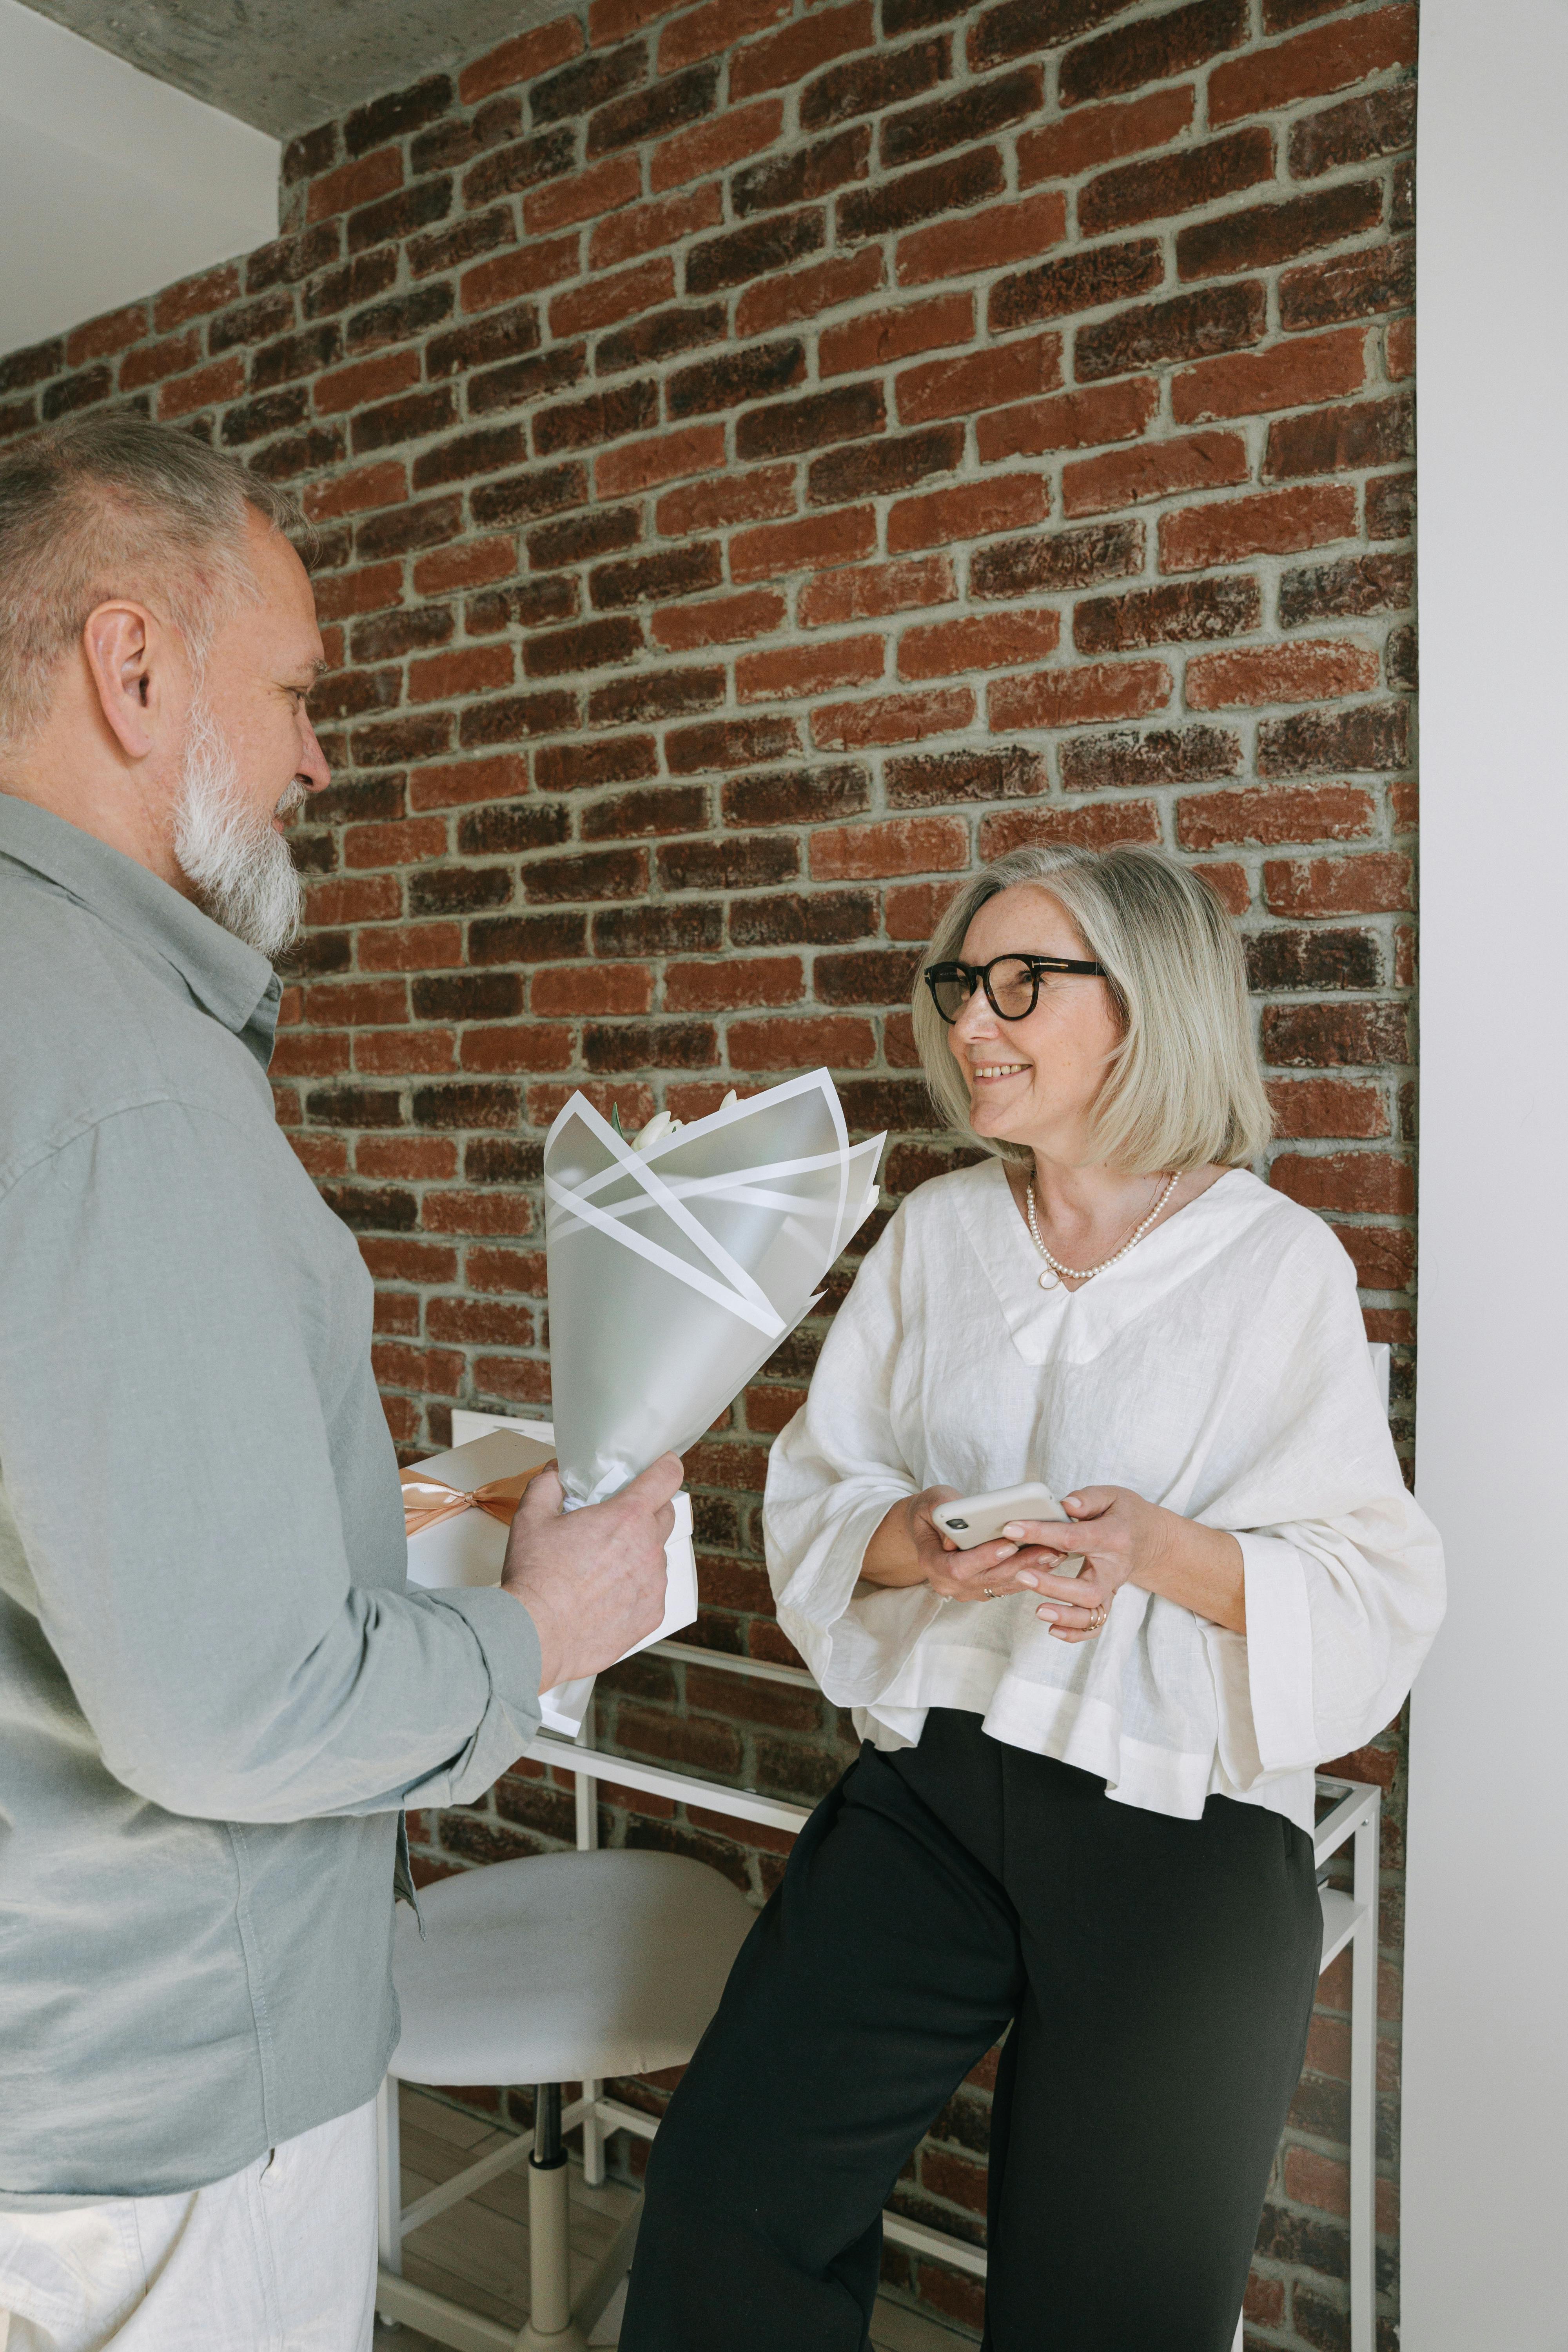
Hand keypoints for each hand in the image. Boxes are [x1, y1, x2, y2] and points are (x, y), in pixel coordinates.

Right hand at [501, 1454, 681, 1691]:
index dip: (666, 1466)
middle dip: (647, 1510)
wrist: (536, 1635)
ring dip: (639, 1552)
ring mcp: (654, 1584)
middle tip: (618, 1519)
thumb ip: (548, 1484)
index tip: (663, 1466)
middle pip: (664, 1514)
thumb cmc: (535, 1579)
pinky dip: (636, 1588)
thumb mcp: (531, 1517)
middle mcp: (648, 1548)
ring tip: (604, 1565)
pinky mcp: (652, 1615)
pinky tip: (607, 1595)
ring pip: (657, 1555)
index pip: (667, 1477)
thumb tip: (557, 1471)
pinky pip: (653, 1591)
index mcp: (626, 1517)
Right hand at [860, 1487, 1057, 1603]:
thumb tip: (958, 1526)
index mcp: (932, 1564)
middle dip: (1020, 1564)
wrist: (928, 1530)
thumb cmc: (930, 1513)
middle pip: (989, 1579)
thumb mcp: (931, 1502)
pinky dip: (1032, 1573)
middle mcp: (950, 1585)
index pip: (958, 1568)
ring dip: (1032, 1570)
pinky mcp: (986, 1589)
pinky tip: (1051, 1558)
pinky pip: (1011, 1585)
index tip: (1009, 1544)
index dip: (984, 1558)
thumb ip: (942, 1511)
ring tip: (1056, 1552)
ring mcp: (969, 1590)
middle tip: (1047, 1548)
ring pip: (1004, 1585)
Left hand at [1002, 1485, 1243, 1641]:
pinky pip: (1095, 1625)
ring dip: (1065, 1615)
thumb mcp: (1112, 1496)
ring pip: (1092, 1612)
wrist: (1150, 1539)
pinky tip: (1053, 1630)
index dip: (1041, 1533)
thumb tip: (1066, 1505)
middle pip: (1087, 1588)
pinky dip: (1076, 1633)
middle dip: (1053, 1586)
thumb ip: (1088, 1499)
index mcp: (1114, 1537)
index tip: (1012, 1529)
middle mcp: (1115, 1569)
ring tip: (1039, 1611)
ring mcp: (1112, 1589)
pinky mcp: (1107, 1601)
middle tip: (1022, 1576)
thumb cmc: (1125, 1514)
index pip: (1074, 1538)